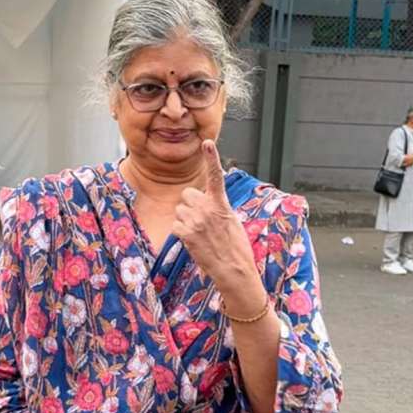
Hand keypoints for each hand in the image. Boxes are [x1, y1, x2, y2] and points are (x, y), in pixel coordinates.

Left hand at [172, 140, 258, 293]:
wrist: (234, 270)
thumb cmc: (236, 247)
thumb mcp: (232, 220)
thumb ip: (217, 207)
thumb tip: (207, 201)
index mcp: (221, 203)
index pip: (216, 176)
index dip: (211, 158)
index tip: (207, 143)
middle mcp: (208, 208)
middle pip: (187, 195)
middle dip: (191, 205)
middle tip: (202, 221)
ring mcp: (196, 221)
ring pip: (179, 210)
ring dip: (185, 219)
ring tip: (199, 233)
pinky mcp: (186, 233)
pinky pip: (176, 225)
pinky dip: (181, 232)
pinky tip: (193, 241)